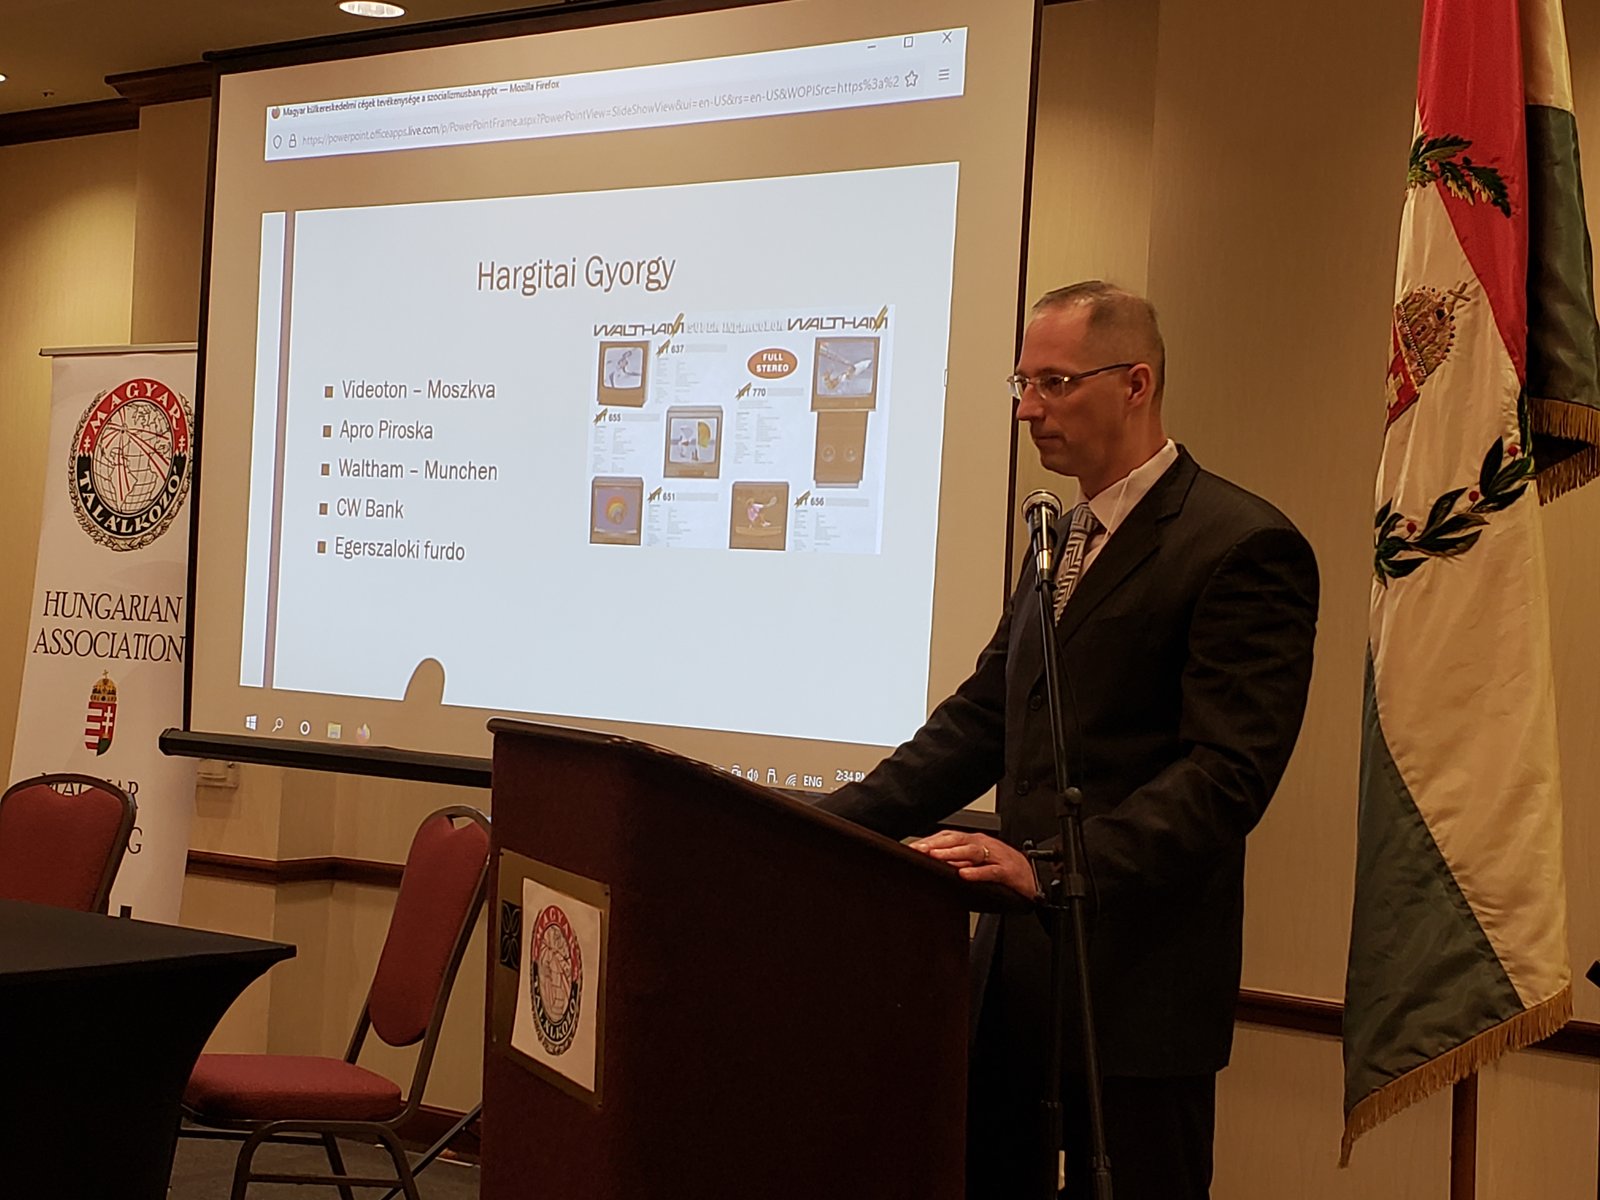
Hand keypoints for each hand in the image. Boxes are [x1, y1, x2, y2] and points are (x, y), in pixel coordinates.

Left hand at [910, 831, 1037, 899]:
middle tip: (919, 850)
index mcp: (975, 842)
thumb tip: (934, 861)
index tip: (912, 848)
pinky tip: (963, 875)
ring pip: (972, 851)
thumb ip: (958, 860)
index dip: (930, 840)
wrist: (1034, 878)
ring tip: (937, 857)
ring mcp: (996, 857)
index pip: (949, 836)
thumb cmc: (1004, 870)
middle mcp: (984, 845)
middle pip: (958, 839)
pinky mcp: (1007, 872)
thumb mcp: (978, 863)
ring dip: (953, 853)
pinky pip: (990, 870)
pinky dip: (976, 872)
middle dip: (936, 844)